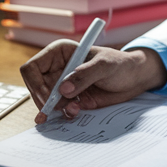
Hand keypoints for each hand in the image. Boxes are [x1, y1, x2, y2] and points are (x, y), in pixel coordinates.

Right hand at [19, 43, 166, 123]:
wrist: (134, 78)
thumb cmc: (121, 64)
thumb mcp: (104, 66)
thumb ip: (84, 75)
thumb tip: (63, 89)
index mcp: (59, 53)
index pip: (32, 67)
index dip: (35, 84)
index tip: (48, 98)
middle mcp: (57, 69)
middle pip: (35, 87)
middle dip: (45, 100)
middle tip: (59, 108)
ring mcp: (63, 85)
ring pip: (45, 101)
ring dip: (56, 109)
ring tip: (75, 108)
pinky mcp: (71, 98)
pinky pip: (58, 110)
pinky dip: (64, 113)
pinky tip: (77, 111)